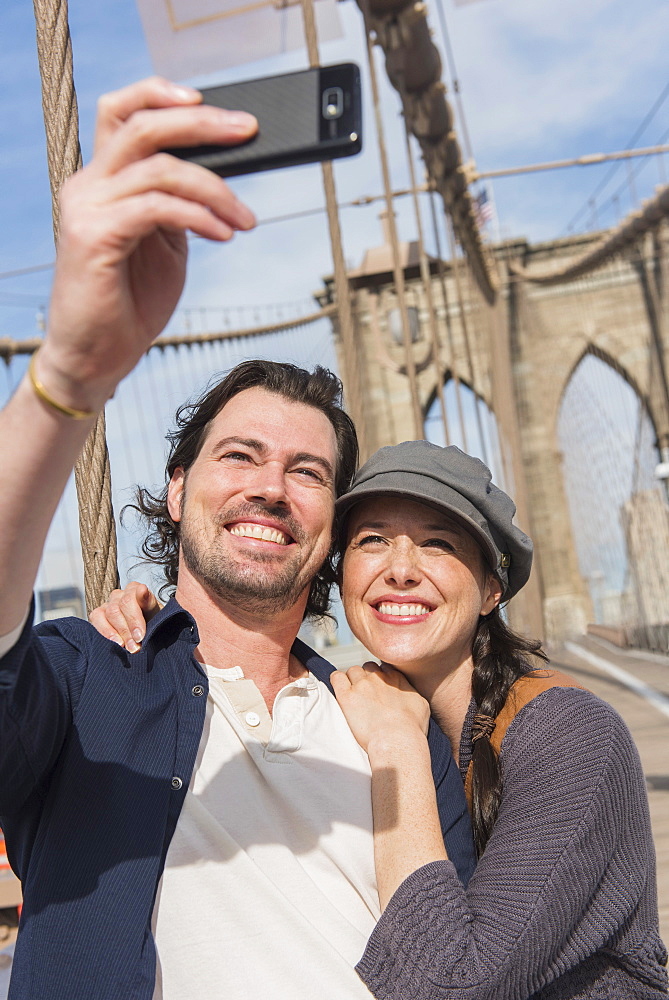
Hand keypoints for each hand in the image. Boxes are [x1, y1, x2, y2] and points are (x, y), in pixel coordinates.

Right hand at [39, 76, 257, 411]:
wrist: (96, 358)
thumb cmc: (129, 304)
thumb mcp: (165, 244)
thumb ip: (181, 206)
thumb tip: (223, 176)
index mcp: (103, 181)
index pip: (124, 113)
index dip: (163, 94)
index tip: (214, 105)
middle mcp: (89, 186)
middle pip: (143, 125)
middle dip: (203, 123)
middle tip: (248, 131)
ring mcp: (87, 209)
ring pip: (160, 168)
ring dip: (215, 190)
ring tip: (244, 219)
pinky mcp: (95, 237)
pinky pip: (159, 208)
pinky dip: (200, 216)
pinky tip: (224, 233)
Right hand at [89, 581, 160, 651]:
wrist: (147, 634)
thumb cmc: (152, 623)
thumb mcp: (157, 615)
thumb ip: (149, 602)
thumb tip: (142, 589)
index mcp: (135, 589)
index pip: (130, 598)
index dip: (134, 618)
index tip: (140, 635)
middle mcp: (120, 594)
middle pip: (118, 607)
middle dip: (127, 630)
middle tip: (135, 647)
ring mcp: (108, 604)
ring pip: (109, 614)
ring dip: (119, 634)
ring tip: (128, 648)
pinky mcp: (98, 614)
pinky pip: (96, 618)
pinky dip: (105, 632)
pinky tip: (115, 643)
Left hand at [330, 662, 430, 756]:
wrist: (398, 740)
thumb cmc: (412, 729)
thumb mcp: (421, 705)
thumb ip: (410, 692)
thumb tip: (406, 691)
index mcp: (396, 679)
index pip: (383, 667)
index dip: (380, 677)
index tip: (379, 689)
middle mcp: (378, 678)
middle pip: (367, 668)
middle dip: (366, 678)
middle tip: (366, 695)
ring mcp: (362, 685)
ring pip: (352, 671)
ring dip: (352, 680)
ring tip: (354, 697)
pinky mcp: (347, 696)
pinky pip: (336, 677)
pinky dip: (337, 681)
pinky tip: (341, 691)